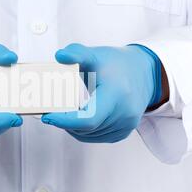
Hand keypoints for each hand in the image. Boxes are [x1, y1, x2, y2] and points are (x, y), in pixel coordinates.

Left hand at [41, 43, 162, 142]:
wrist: (144, 73)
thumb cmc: (116, 64)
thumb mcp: (95, 55)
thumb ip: (76, 53)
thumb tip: (60, 55)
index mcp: (116, 95)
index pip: (88, 119)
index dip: (65, 121)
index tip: (47, 117)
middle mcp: (124, 114)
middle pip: (85, 129)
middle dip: (64, 122)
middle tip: (51, 110)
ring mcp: (126, 125)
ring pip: (89, 136)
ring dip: (73, 127)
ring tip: (65, 112)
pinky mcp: (124, 132)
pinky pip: (97, 137)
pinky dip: (84, 131)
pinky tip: (79, 117)